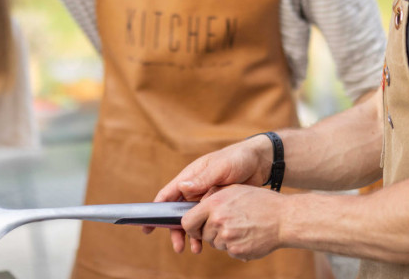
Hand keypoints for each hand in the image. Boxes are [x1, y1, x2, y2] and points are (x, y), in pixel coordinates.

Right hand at [146, 135, 272, 251]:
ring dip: (191, 235)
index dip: (155, 210)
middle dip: (175, 230)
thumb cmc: (239, 159)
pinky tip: (209, 244)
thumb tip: (182, 188)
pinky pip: (207, 222)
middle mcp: (195, 189)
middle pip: (178, 213)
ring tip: (195, 250)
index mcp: (190, 177)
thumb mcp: (221, 167)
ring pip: (192, 220)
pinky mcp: (218, 206)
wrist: (261, 162)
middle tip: (178, 247)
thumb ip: (203, 179)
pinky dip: (205, 233)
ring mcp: (206, 198)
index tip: (147, 226)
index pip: (168, 195)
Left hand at [181, 185, 284, 259]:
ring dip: (223, 238)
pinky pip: (228, 250)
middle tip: (227, 223)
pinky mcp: (237, 250)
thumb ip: (213, 198)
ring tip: (241, 226)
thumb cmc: (261, 201)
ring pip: (215, 243)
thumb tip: (195, 206)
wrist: (284, 219)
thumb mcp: (235, 190)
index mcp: (215, 204)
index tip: (196, 226)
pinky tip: (247, 235)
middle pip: (202, 234)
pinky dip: (235, 246)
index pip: (187, 221)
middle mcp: (218, 221)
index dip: (190, 226)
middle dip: (210, 231)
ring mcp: (227, 237)